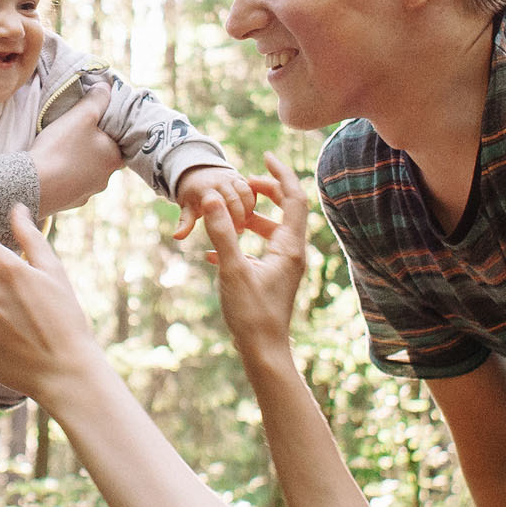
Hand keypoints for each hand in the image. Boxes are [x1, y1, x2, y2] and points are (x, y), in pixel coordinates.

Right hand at [30, 84, 122, 213]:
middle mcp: (105, 180)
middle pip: (104, 157)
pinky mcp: (69, 202)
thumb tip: (106, 87)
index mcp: (114, 159)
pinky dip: (65, 175)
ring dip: (78, 162)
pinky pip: (71, 184)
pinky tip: (53, 167)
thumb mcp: (81, 115)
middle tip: (78, 132)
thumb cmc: (60, 148)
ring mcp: (87, 193)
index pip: (122, 142)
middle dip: (93, 145)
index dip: (111, 130)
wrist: (32, 186)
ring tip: (62, 149)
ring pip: (87, 172)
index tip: (99, 122)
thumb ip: (96, 99)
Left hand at [170, 164, 257, 240]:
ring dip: (248, 209)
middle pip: (234, 198)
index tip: (228, 233)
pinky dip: (252, 202)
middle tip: (238, 232)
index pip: (218, 203)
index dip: (225, 218)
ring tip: (245, 224)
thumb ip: (185, 222)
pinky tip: (249, 216)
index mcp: (205, 189)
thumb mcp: (187, 207)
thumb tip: (177, 236)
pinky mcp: (240, 177)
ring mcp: (231, 177)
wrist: (197, 173)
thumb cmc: (192, 195)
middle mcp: (219, 180)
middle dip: (239, 216)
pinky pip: (251, 189)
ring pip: (246, 192)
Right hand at [203, 154, 308, 369]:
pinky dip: (240, 242)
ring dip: (249, 218)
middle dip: (265, 193)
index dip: (281, 174)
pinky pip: (259, 250)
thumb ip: (222, 231)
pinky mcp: (272, 277)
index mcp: (290, 247)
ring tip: (224, 213)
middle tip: (243, 182)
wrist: (263, 351)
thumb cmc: (251, 313)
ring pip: (271, 230)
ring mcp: (283, 266)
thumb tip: (211, 197)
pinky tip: (211, 253)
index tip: (265, 156)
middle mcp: (292, 253)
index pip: (294, 198)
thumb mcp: (232, 269)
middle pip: (286, 210)